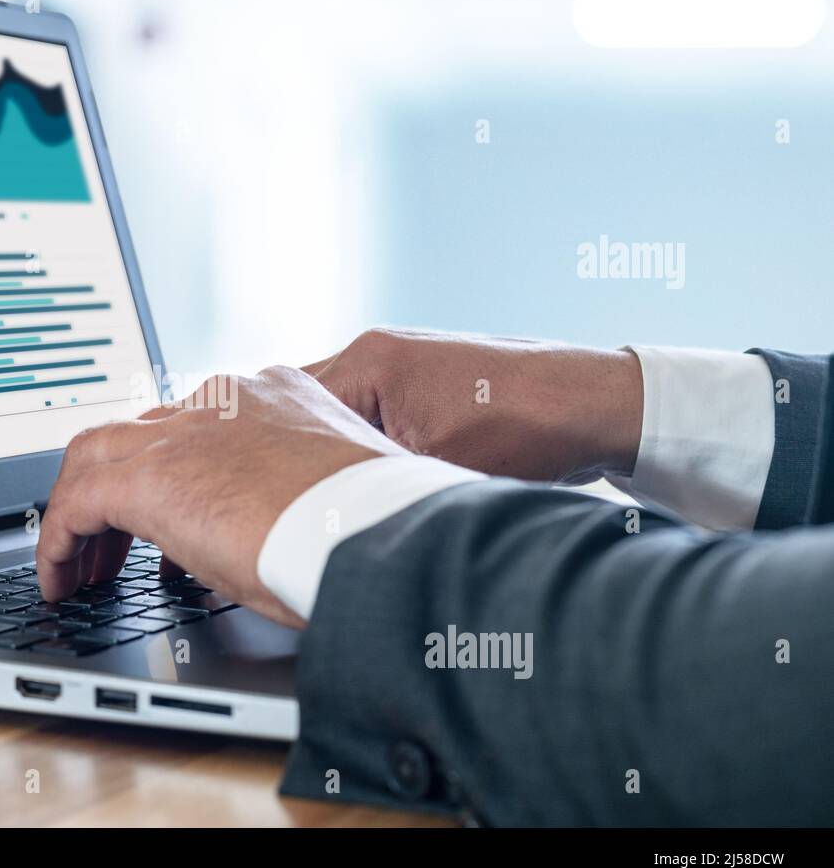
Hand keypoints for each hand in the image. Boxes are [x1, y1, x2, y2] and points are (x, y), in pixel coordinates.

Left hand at [35, 366, 402, 627]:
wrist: (378, 534)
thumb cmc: (374, 527)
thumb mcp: (324, 496)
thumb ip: (283, 496)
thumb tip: (255, 536)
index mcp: (272, 398)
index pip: (192, 424)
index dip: (166, 471)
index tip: (162, 519)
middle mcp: (223, 399)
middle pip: (137, 432)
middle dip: (113, 488)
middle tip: (108, 546)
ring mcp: (183, 429)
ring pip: (95, 455)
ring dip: (79, 514)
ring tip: (76, 569)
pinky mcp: (149, 475)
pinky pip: (76, 502)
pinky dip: (60, 542)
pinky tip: (62, 580)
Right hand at [304, 328, 643, 483]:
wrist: (593, 405)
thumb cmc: (521, 429)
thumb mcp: (430, 467)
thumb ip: (366, 480)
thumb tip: (324, 516)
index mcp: (367, 361)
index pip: (285, 410)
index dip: (277, 460)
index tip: (274, 503)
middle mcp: (377, 352)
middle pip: (306, 410)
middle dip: (303, 457)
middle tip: (301, 504)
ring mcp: (402, 364)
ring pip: (340, 418)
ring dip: (339, 455)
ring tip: (341, 497)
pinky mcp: (425, 384)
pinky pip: (373, 417)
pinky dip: (369, 448)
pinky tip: (379, 483)